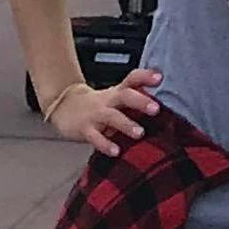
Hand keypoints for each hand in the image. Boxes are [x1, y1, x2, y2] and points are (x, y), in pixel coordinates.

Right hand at [46, 65, 161, 155]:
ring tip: (140, 133)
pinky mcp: (85, 129)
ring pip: (111, 117)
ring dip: (126, 124)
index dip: (146, 77)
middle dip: (140, 101)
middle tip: (156, 109)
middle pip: (124, 96)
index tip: (160, 78)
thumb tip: (165, 101)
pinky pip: (95, 138)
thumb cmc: (98, 105)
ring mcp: (95, 115)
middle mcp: (108, 101)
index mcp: (117, 92)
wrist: (64, 107)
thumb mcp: (115, 98)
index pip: (132, 79)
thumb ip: (136, 98)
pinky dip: (105, 144)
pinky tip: (116, 151)